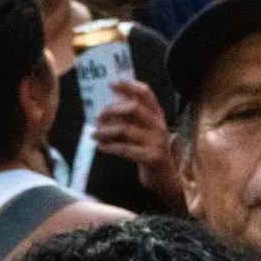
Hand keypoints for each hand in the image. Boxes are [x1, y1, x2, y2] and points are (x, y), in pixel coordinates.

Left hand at [95, 80, 180, 201]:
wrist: (167, 177)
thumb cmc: (149, 149)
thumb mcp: (145, 130)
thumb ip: (132, 118)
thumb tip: (103, 107)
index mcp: (157, 114)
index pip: (145, 93)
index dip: (128, 86)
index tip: (111, 84)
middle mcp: (158, 124)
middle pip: (134, 108)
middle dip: (112, 109)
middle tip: (98, 116)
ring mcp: (156, 141)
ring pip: (125, 129)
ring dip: (105, 131)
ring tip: (94, 133)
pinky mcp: (151, 157)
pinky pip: (125, 149)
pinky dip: (109, 147)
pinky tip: (100, 146)